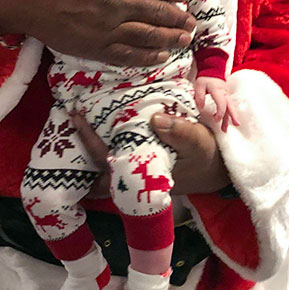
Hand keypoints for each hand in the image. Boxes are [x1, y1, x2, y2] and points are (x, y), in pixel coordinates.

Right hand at [0, 0, 195, 64]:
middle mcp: (115, 3)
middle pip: (156, 12)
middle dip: (178, 18)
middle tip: (191, 23)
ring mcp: (106, 27)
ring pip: (147, 35)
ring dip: (169, 38)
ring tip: (184, 40)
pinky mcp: (95, 46)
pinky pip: (127, 54)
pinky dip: (146, 56)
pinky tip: (160, 56)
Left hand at [70, 110, 229, 196]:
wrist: (219, 170)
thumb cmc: (206, 156)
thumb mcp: (198, 141)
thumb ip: (179, 132)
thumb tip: (155, 119)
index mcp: (140, 174)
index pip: (104, 159)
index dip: (88, 139)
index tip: (76, 116)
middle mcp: (132, 177)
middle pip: (95, 164)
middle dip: (80, 143)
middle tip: (69, 113)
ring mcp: (135, 171)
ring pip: (103, 162)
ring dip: (90, 144)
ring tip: (78, 117)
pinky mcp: (141, 161)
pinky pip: (116, 153)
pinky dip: (106, 141)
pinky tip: (100, 122)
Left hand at [194, 77, 238, 131]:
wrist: (213, 70)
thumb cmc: (206, 78)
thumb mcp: (199, 85)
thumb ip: (199, 97)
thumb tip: (200, 108)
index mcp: (218, 90)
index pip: (222, 103)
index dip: (220, 113)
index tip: (215, 119)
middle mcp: (225, 93)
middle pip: (230, 106)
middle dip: (233, 116)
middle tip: (236, 124)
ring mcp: (227, 95)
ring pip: (230, 107)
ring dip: (229, 118)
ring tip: (225, 129)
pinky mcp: (227, 96)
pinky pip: (229, 106)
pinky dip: (228, 114)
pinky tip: (226, 122)